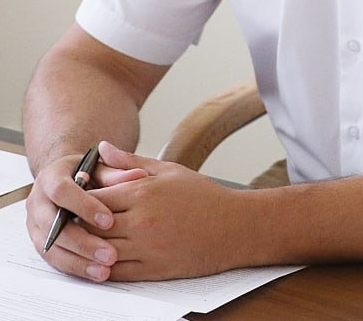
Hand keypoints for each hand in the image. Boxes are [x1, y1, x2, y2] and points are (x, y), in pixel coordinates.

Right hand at [25, 143, 147, 281]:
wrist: (64, 179)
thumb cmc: (85, 172)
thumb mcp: (98, 167)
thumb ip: (115, 173)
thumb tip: (138, 176)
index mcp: (50, 177)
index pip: (63, 192)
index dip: (85, 206)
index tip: (109, 221)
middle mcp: (38, 201)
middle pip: (54, 225)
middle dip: (83, 241)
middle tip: (110, 253)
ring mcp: (36, 224)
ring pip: (53, 247)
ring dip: (79, 260)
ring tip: (105, 269)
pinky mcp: (41, 242)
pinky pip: (54, 259)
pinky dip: (76, 267)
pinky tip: (96, 272)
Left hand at [87, 141, 246, 280]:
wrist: (234, 227)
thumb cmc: (203, 195)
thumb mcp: (168, 170)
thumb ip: (131, 160)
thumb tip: (102, 147)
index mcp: (143, 192)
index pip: (94, 197)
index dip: (79, 200)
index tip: (75, 199)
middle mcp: (141, 221)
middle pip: (92, 226)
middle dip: (78, 225)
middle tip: (71, 223)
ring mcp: (146, 247)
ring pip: (100, 251)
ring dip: (87, 248)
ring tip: (82, 242)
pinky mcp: (153, 270)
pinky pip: (116, 273)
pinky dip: (101, 268)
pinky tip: (99, 260)